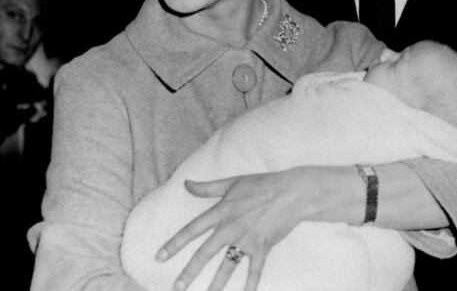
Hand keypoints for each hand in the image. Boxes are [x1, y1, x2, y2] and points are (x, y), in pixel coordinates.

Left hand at [157, 166, 330, 290]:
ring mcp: (247, 239)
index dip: (174, 244)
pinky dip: (250, 285)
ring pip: (227, 266)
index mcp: (221, 211)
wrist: (293, 192)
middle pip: (205, 253)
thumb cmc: (263, 184)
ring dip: (215, 284)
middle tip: (176, 287)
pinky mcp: (262, 246)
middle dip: (189, 272)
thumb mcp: (233, 182)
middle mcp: (231, 227)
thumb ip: (207, 187)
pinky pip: (254, 270)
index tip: (159, 257)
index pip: (192, 230)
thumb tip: (185, 183)